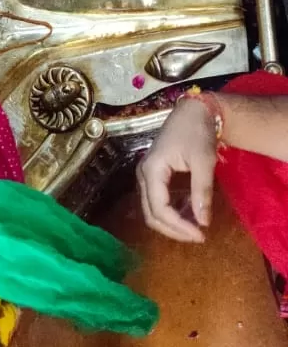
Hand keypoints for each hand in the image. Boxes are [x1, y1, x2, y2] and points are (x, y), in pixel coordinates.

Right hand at [137, 97, 217, 242]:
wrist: (193, 110)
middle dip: (174, 229)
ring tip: (196, 227)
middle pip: (151, 214)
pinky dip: (172, 212)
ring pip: (152, 209)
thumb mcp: (203, 161)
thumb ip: (201, 192)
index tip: (201, 234)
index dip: (179, 226)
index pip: (160, 209)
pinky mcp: (153, 174)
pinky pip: (157, 200)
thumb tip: (203, 222)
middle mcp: (143, 174)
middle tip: (198, 236)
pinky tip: (190, 213)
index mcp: (152, 169)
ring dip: (172, 223)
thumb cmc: (198, 132)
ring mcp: (146, 174)